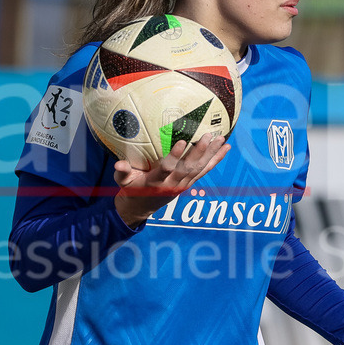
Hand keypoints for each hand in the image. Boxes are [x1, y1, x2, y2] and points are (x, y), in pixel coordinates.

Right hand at [113, 134, 228, 226]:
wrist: (141, 208)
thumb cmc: (131, 189)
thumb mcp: (123, 181)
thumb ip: (123, 171)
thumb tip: (117, 164)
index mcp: (156, 181)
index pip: (167, 168)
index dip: (174, 156)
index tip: (181, 141)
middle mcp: (173, 183)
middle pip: (189, 167)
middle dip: (199, 152)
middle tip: (208, 136)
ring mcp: (183, 184)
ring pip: (199, 169)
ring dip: (211, 154)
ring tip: (222, 139)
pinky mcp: (189, 183)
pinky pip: (205, 171)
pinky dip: (216, 160)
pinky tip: (225, 148)